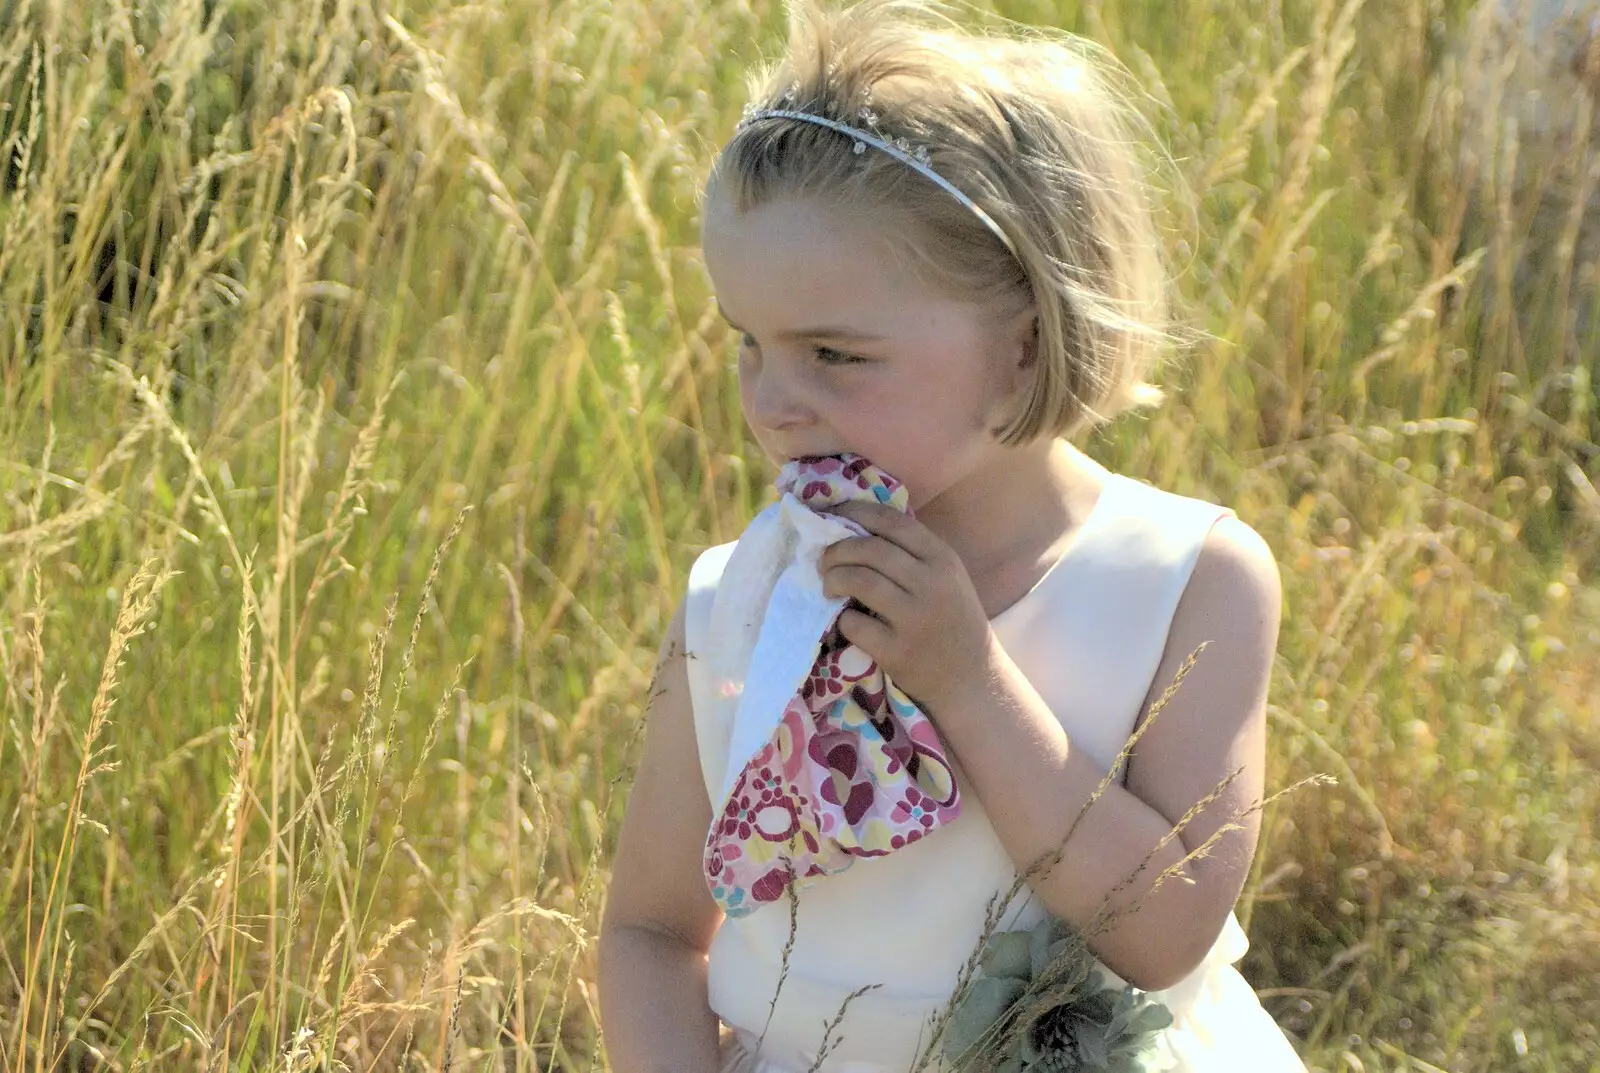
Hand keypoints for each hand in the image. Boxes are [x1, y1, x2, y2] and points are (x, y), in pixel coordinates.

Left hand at [817, 499, 995, 715]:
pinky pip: (855, 623)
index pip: (890, 521)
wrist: (972, 679)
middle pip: (869, 549)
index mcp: (942, 558)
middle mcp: (931, 584)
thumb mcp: (947, 577)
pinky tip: (847, 620)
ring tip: (829, 587)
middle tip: (824, 561)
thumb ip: (913, 552)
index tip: (829, 516)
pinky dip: (843, 619)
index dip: (853, 513)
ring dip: (833, 579)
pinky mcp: (897, 651)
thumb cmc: (954, 622)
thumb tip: (856, 527)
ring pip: (859, 581)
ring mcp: (915, 619)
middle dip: (836, 550)